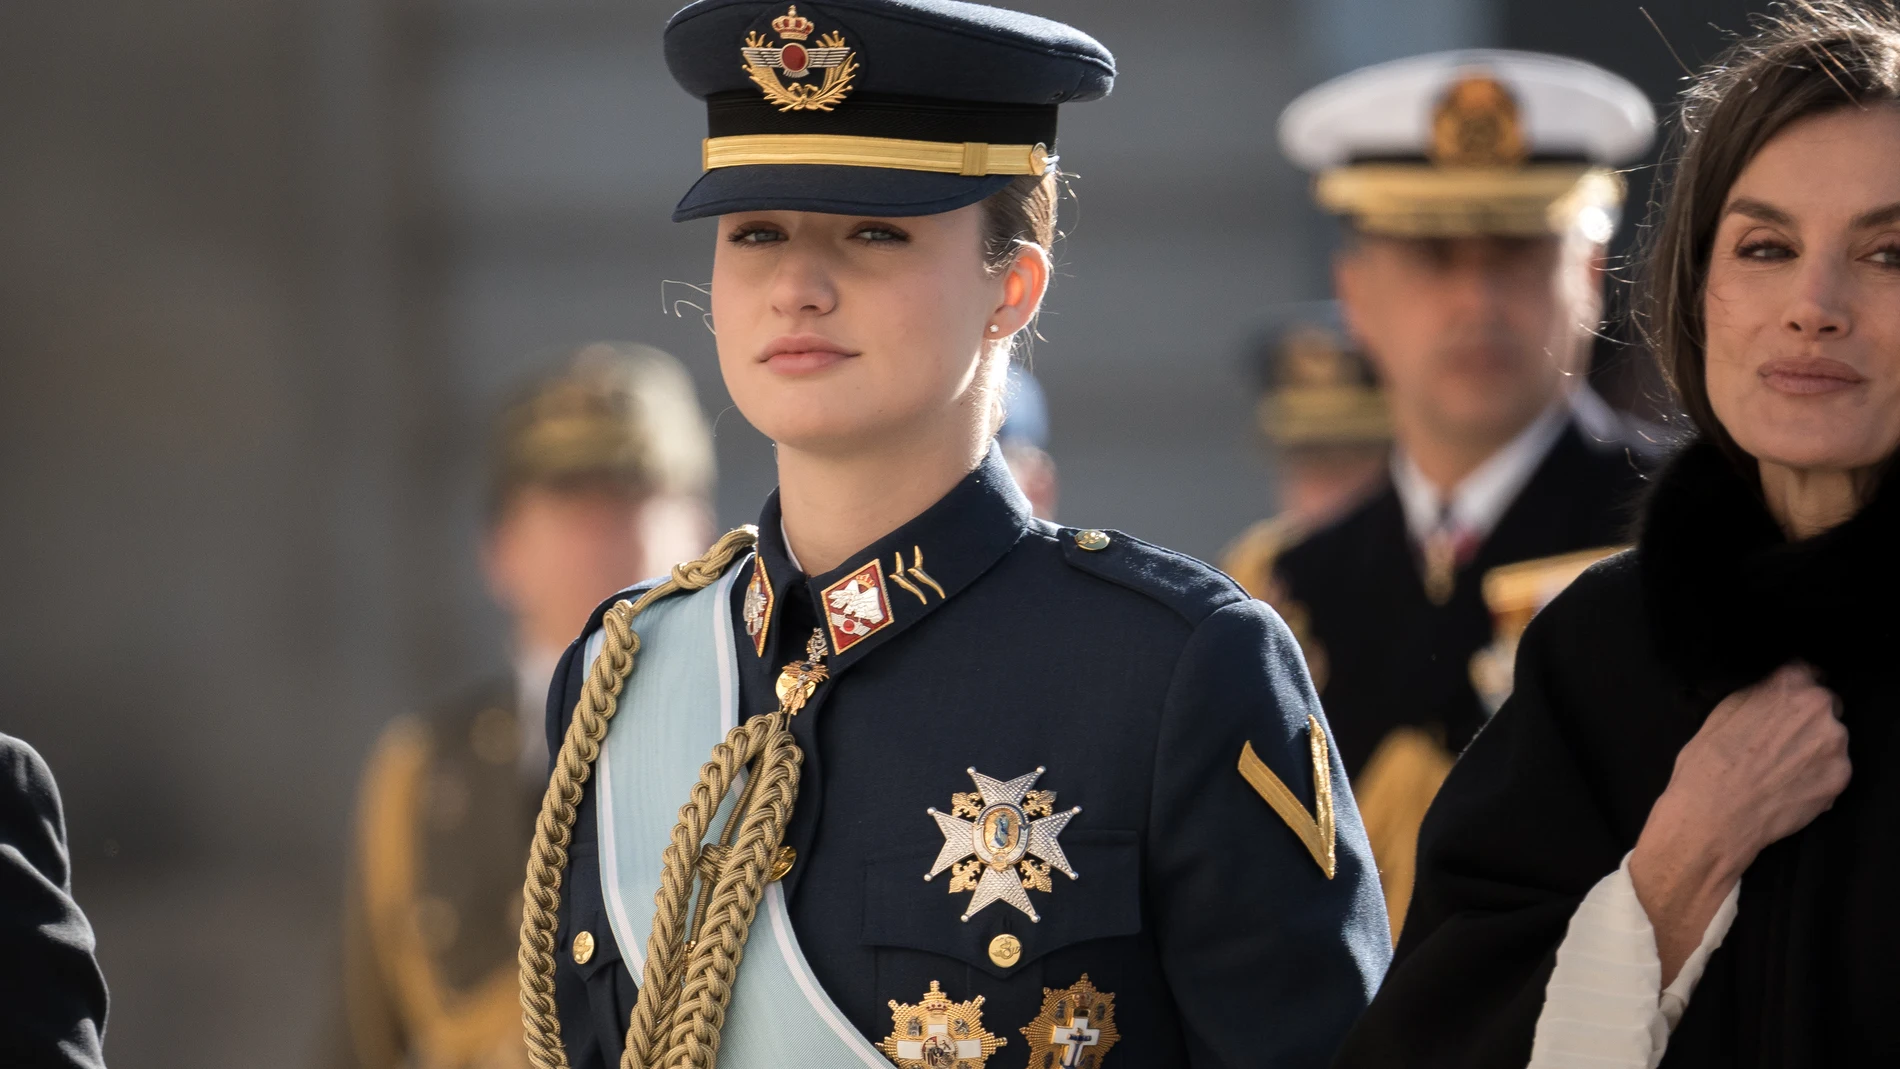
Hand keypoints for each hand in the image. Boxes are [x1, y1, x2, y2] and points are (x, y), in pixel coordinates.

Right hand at [1630, 663, 1849, 984]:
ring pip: (1830, 739)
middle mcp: (1817, 708)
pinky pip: (1832, 769)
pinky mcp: (1839, 778)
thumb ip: (1757, 695)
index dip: (1791, 690)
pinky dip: (1816, 776)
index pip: (1805, 671)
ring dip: (1812, 749)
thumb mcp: (1721, 713)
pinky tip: (1787, 787)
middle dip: (1804, 720)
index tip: (1781, 705)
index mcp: (1786, 684)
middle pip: (1822, 706)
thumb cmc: (1706, 765)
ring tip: (1779, 769)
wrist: (1714, 818)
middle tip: (1775, 742)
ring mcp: (1834, 744)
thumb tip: (1771, 690)